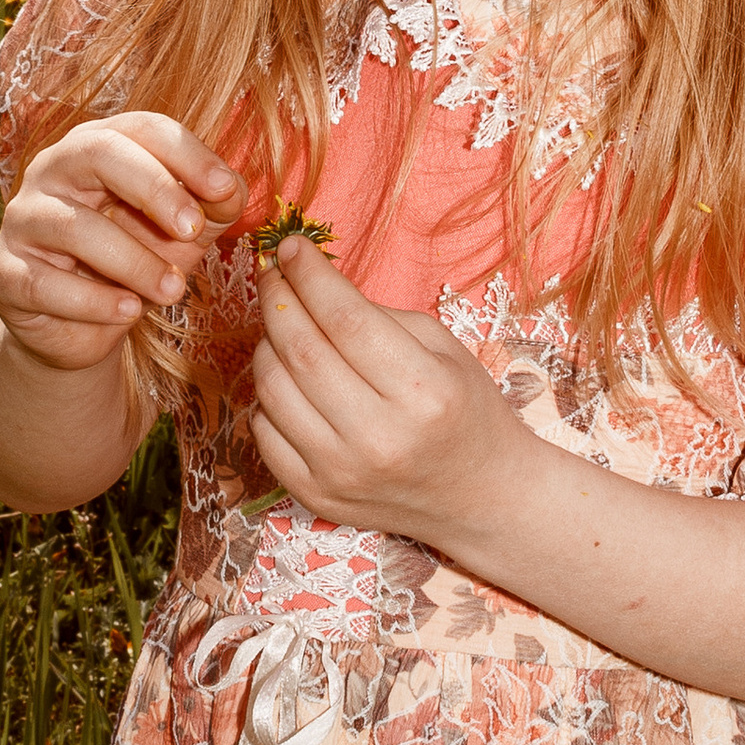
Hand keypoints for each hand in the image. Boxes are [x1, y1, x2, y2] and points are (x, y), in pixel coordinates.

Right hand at [0, 115, 245, 373]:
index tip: (223, 188)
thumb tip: (233, 188)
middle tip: (193, 230)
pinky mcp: (5, 272)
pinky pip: (46, 283)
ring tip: (173, 291)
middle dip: (153, 188)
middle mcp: (52, 170)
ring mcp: (23, 219)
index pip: (141, 127)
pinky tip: (129, 312)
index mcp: (98, 146)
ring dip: (134, 261)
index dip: (185, 153)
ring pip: (74, 226)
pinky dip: (95, 301)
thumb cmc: (135, 260)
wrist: (82, 327)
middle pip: (97, 153)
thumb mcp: (184, 232)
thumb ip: (213, 205)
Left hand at [250, 234, 529, 546]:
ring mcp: (342, 472)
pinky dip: (266, 396)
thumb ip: (378, 316)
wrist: (480, 496)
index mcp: (423, 392)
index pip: (346, 317)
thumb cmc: (466, 412)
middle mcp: (379, 437)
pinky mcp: (316, 495)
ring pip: (271, 388)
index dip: (310, 274)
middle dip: (278, 299)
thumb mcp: (444, 350)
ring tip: (282, 326)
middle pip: (301, 350)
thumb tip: (309, 282)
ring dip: (266, 344)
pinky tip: (288, 379)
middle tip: (275, 276)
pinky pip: (263, 431)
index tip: (292, 248)